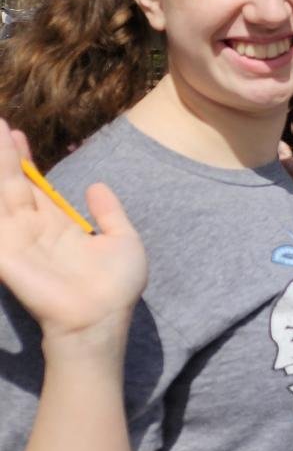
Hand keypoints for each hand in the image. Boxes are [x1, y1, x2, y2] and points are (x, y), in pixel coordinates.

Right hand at [0, 122, 145, 346]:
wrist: (100, 320)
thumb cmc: (115, 288)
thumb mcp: (123, 240)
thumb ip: (109, 213)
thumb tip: (96, 186)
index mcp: (58, 225)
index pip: (34, 184)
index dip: (24, 159)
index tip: (15, 131)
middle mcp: (32, 228)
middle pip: (10, 182)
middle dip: (2, 153)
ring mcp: (15, 239)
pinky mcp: (4, 252)